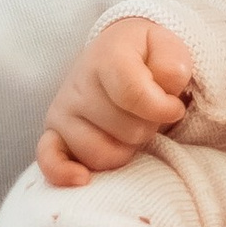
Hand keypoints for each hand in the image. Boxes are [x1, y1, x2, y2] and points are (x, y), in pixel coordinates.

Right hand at [37, 17, 195, 183]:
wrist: (113, 55)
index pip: (135, 95)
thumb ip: (172, 65)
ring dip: (126, 149)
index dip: (164, 109)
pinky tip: (82, 178)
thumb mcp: (167, 47)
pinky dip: (64, 173)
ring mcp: (62, 111)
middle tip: (148, 114)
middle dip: (148, 127)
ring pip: (101, 153)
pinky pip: (50, 160)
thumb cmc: (145, 57)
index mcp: (107, 57)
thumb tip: (167, 91)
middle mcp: (78, 83)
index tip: (175, 107)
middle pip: (127, 130)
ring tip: (129, 129)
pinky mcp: (53, 134)